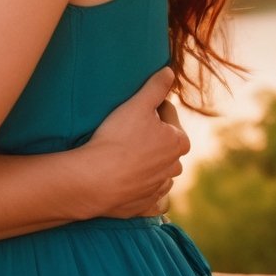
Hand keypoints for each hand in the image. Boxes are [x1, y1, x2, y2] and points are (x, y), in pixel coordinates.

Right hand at [79, 67, 189, 217]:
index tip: (134, 109)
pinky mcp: (145, 205)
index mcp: (179, 141)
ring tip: (124, 153)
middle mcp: (174, 166)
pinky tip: (126, 178)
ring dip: (147, 160)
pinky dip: (140, 186)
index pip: (168, 114)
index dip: (150, 107)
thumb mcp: (138, 104)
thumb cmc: (118, 138)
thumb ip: (156, 86)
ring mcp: (160, 188)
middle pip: (164, 142)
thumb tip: (170, 71)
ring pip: (157, 168)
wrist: (97, 179)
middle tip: (127, 129)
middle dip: (151, 135)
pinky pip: (148, 193)